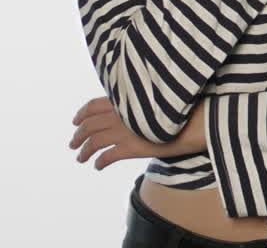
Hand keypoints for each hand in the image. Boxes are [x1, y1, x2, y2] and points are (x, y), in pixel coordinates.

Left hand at [68, 96, 202, 169]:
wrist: (193, 122)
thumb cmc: (179, 109)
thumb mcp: (154, 100)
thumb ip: (137, 104)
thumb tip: (132, 108)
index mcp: (124, 101)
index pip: (93, 105)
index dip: (81, 113)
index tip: (75, 120)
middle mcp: (120, 115)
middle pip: (89, 125)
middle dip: (78, 135)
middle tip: (73, 143)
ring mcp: (124, 131)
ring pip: (94, 142)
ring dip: (84, 151)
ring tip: (80, 158)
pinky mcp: (131, 147)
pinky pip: (107, 157)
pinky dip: (99, 162)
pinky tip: (98, 166)